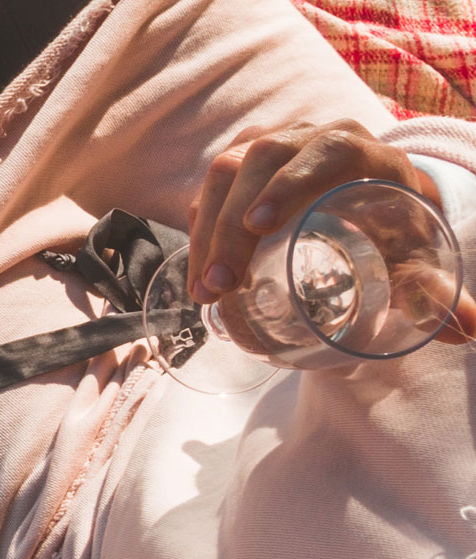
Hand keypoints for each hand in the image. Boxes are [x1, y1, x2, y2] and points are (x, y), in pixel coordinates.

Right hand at [188, 119, 475, 342]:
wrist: (372, 199)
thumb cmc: (393, 228)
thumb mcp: (413, 255)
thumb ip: (433, 290)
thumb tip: (463, 329)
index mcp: (360, 150)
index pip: (322, 152)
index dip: (288, 182)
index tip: (260, 225)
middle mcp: (310, 137)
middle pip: (259, 163)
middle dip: (230, 225)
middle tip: (220, 286)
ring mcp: (269, 147)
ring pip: (225, 173)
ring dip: (207, 233)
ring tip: (204, 291)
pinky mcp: (241, 166)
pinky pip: (211, 190)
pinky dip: (200, 232)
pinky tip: (200, 274)